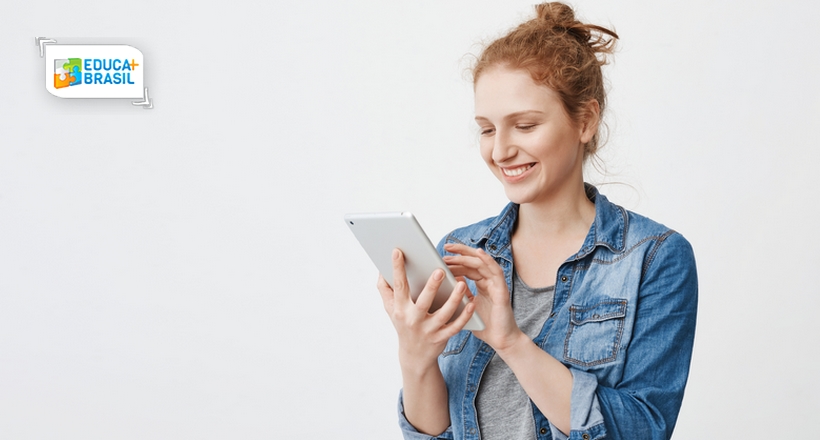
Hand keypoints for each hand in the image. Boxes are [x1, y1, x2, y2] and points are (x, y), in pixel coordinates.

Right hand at [377, 249, 475, 371]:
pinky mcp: (442, 338)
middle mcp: (414, 320)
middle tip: (440, 270)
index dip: (397, 269)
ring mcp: (429, 330)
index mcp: (401, 309)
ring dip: (454, 299)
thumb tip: (381, 268)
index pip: (399, 286)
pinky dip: (464, 315)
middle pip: (424, 301)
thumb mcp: (391, 309)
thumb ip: (385, 289)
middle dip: (432, 286)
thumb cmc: (403, 324)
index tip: (398, 251)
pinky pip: (456, 326)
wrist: (414, 356)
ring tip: (462, 284)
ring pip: (444, 313)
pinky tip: (471, 303)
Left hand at [443, 243, 523, 351]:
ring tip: (454, 250)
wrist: (500, 341)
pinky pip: (496, 272)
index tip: (441, 257)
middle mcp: (490, 282)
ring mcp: (497, 285)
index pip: (468, 267)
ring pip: (483, 263)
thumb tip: (444, 284)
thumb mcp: (466, 307)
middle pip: (475, 261)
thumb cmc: (484, 326)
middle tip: (446, 247)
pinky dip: (488, 261)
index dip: (456, 261)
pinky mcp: (502, 290)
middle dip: (460, 253)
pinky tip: (479, 253)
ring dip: (468, 255)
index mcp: (482, 285)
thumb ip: (458, 295)